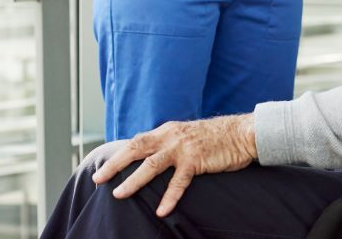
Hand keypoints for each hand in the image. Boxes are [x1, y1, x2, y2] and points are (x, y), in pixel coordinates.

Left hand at [91, 114, 256, 216]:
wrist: (242, 133)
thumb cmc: (216, 138)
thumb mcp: (187, 136)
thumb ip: (170, 144)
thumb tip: (153, 158)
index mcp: (167, 131)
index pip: (137, 141)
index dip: (120, 155)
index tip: (104, 168)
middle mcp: (171, 136)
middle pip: (137, 149)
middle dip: (116, 164)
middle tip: (99, 179)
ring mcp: (183, 148)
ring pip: (152, 165)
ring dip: (133, 180)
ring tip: (119, 194)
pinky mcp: (197, 159)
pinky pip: (179, 181)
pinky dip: (170, 196)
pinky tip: (162, 210)